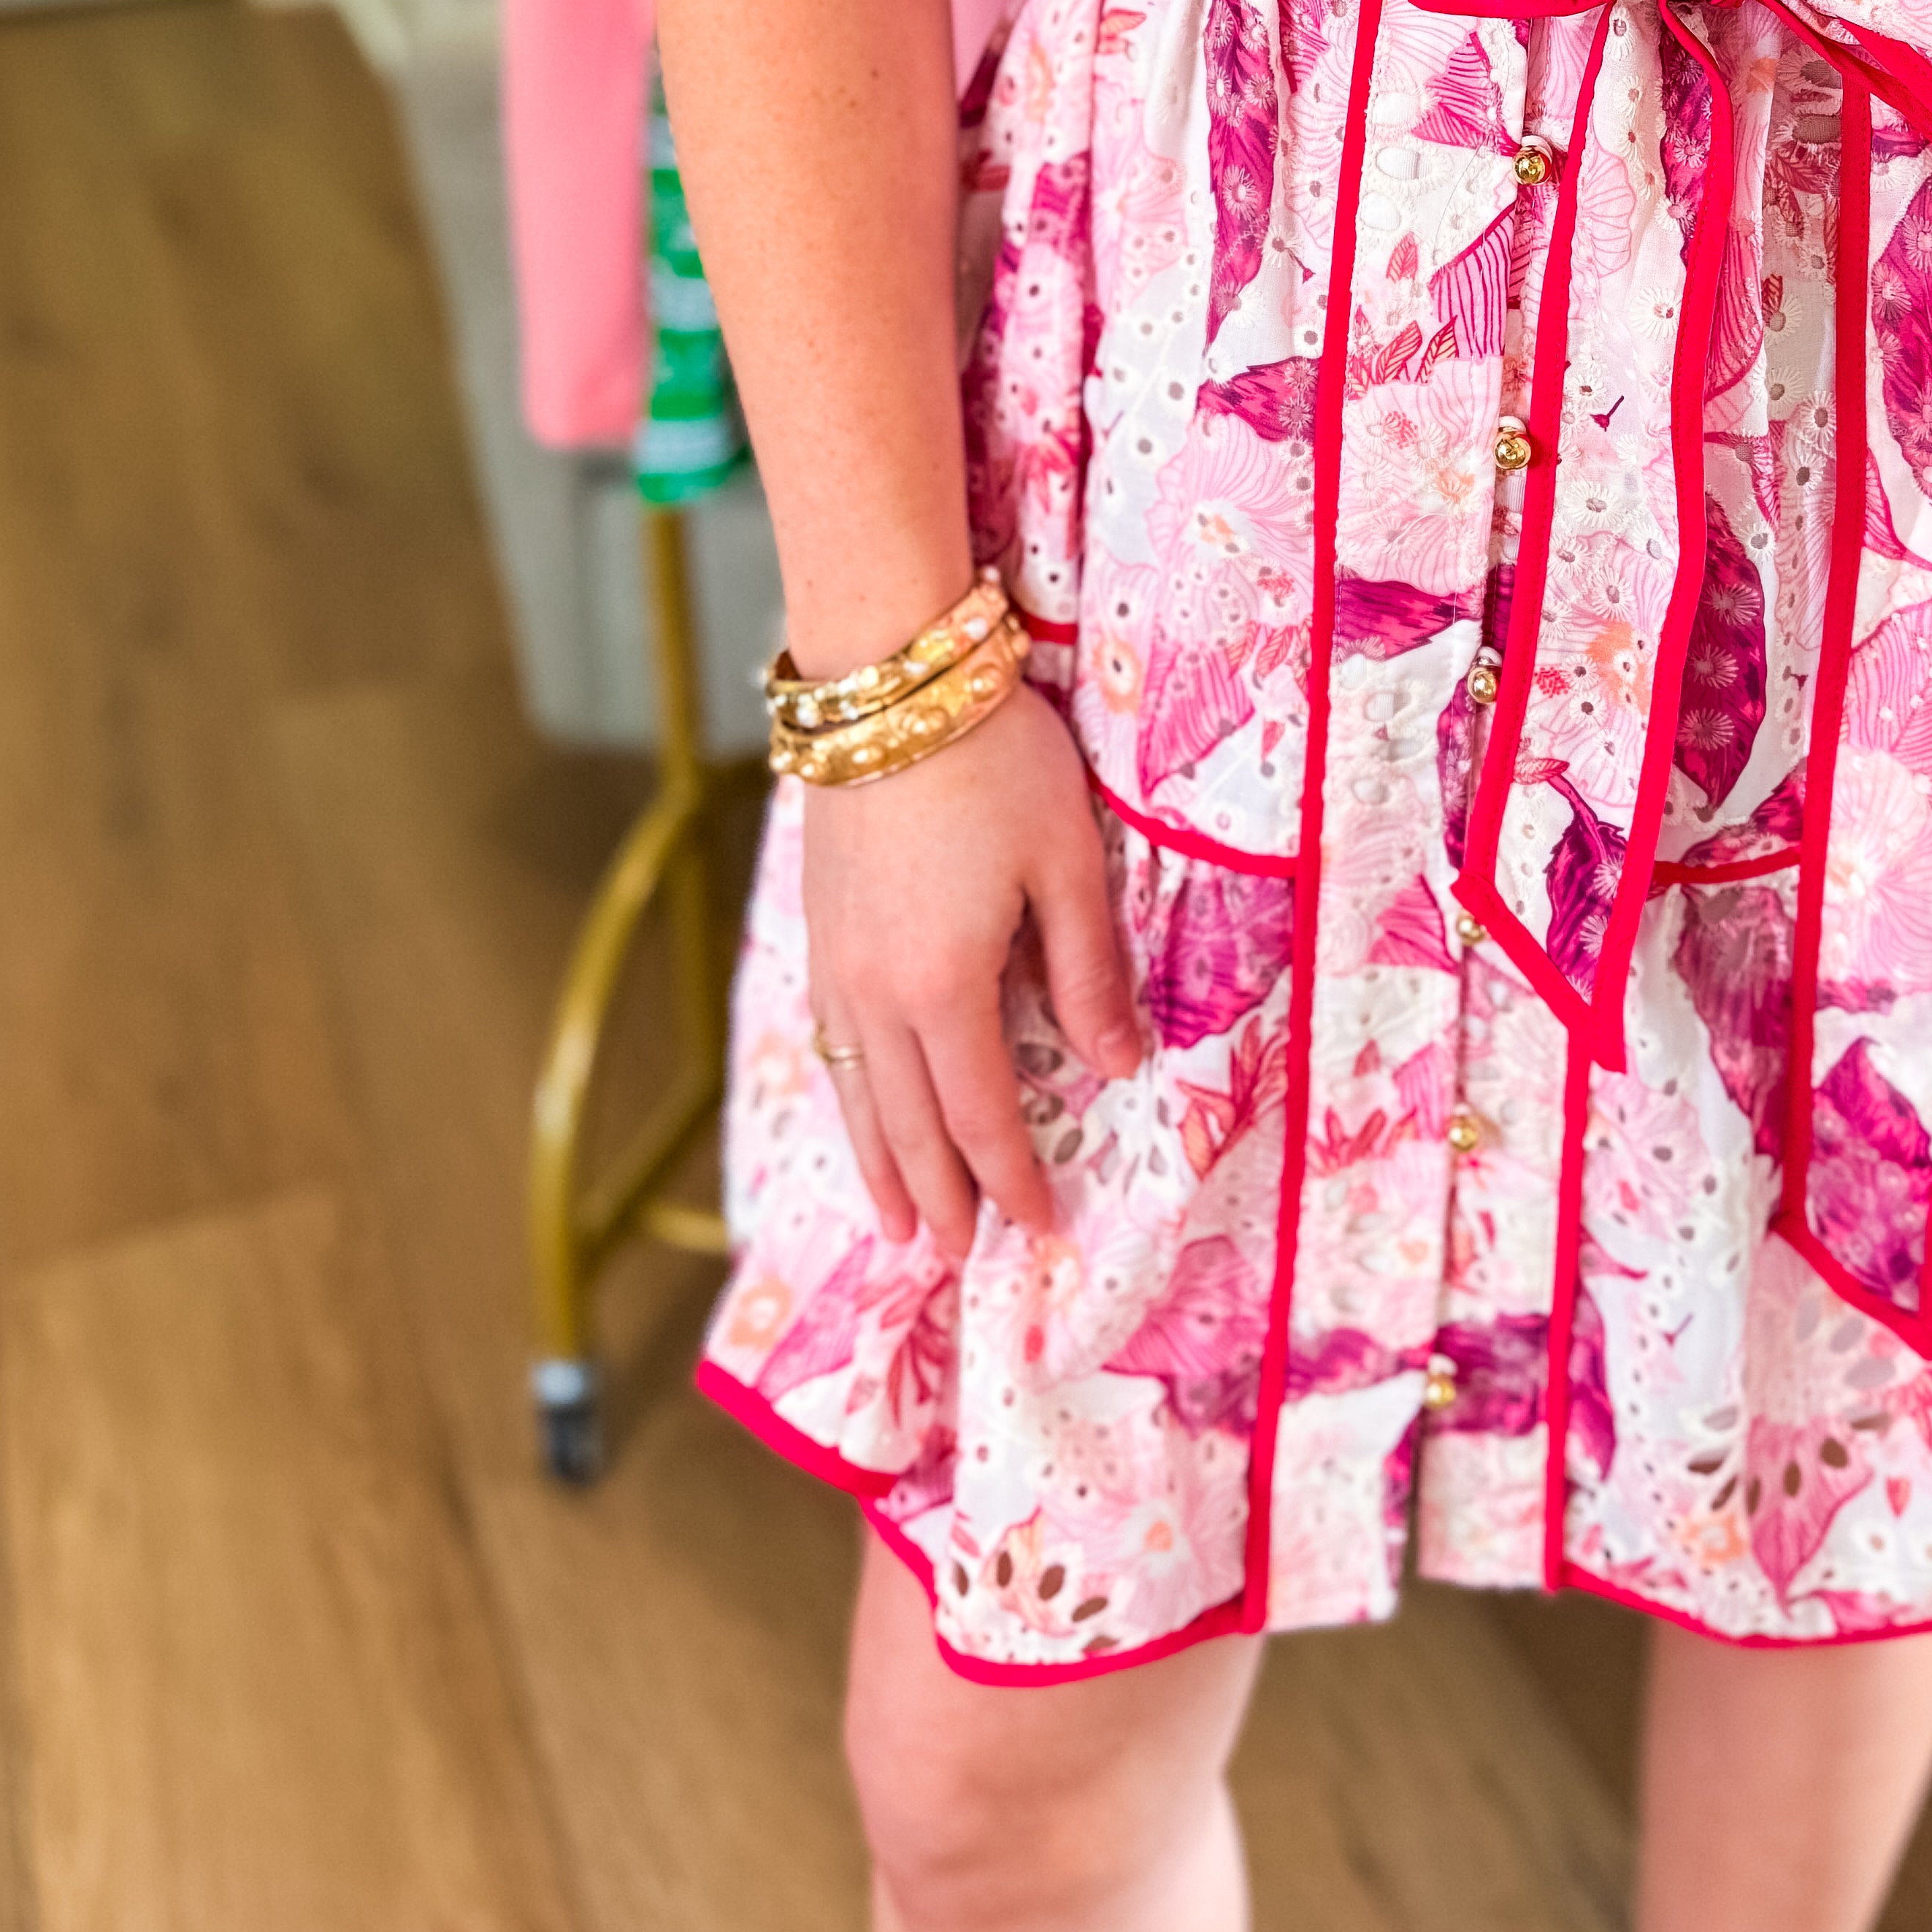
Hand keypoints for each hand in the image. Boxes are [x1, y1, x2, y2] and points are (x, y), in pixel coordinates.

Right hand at [803, 682, 1144, 1260]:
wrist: (887, 674)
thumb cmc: (992, 759)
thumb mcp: (1065, 862)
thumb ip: (1086, 971)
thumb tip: (1115, 1066)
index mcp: (943, 987)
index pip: (982, 1115)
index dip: (1011, 1179)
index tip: (1037, 1230)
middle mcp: (875, 992)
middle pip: (907, 1122)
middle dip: (935, 1195)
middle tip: (953, 1256)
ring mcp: (834, 960)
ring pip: (855, 1089)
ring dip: (877, 1160)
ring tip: (892, 1221)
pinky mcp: (816, 925)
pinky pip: (828, 1040)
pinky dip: (846, 1092)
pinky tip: (856, 1102)